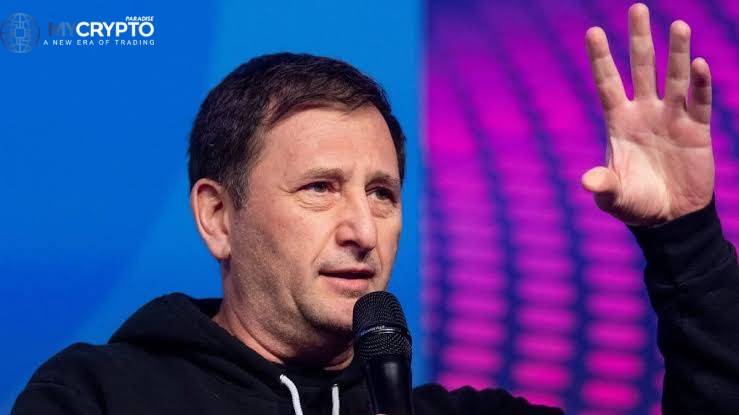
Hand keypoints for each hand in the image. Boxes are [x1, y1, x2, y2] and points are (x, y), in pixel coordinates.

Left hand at [582, 3, 713, 225]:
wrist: (671, 218)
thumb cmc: (636, 204)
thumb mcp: (615, 197)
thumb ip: (603, 186)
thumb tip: (588, 181)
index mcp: (619, 123)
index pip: (607, 84)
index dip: (600, 59)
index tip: (592, 31)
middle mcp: (644, 113)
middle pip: (641, 68)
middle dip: (638, 40)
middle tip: (637, 8)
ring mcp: (671, 118)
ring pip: (673, 77)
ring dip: (676, 52)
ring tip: (678, 25)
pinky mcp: (696, 129)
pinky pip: (699, 101)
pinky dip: (699, 83)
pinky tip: (697, 63)